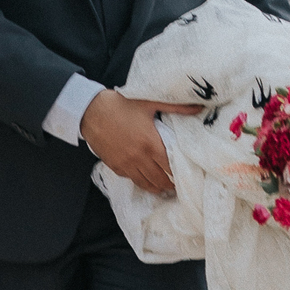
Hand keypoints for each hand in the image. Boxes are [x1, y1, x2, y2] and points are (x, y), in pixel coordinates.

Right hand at [80, 91, 201, 193]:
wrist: (90, 110)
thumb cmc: (120, 104)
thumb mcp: (149, 102)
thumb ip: (177, 106)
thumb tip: (200, 107)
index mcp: (150, 143)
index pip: (170, 167)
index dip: (180, 173)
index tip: (186, 174)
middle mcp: (139, 158)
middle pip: (160, 180)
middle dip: (170, 184)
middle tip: (178, 183)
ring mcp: (126, 164)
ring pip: (145, 184)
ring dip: (157, 186)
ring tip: (164, 186)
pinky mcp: (114, 166)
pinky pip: (131, 179)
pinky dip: (140, 180)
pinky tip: (146, 177)